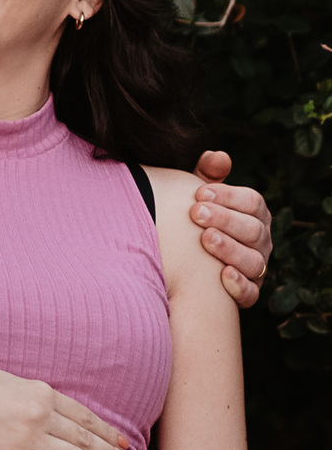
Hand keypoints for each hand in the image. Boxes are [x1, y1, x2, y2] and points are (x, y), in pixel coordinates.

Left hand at [192, 150, 271, 306]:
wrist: (188, 256)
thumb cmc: (197, 217)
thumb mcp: (200, 195)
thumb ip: (207, 174)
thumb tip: (217, 157)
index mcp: (254, 213)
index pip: (251, 202)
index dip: (227, 196)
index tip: (199, 192)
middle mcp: (261, 240)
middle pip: (253, 229)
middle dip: (224, 220)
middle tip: (196, 213)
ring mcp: (257, 266)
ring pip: (253, 260)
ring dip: (230, 249)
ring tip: (205, 239)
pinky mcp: (249, 291)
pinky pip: (251, 292)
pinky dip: (239, 285)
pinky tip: (223, 275)